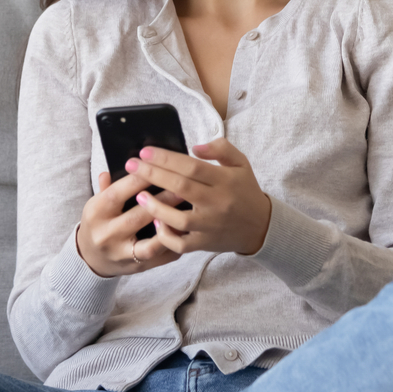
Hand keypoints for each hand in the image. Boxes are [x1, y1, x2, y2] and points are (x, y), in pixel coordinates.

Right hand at [76, 169, 183, 277]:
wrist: (90, 258)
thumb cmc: (99, 223)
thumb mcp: (97, 202)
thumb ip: (110, 185)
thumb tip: (127, 165)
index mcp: (96, 213)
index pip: (117, 194)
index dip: (138, 180)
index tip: (157, 165)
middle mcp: (107, 235)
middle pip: (137, 217)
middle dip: (162, 201)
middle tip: (184, 187)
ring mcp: (122, 254)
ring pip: (150, 244)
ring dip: (170, 228)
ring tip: (188, 212)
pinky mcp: (137, 267)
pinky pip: (160, 258)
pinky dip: (174, 246)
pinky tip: (187, 233)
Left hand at [128, 137, 271, 256]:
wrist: (260, 226)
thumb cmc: (245, 190)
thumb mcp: (241, 163)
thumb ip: (221, 149)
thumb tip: (195, 147)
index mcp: (225, 180)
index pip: (192, 167)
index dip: (167, 159)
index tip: (145, 152)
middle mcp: (217, 203)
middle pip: (181, 187)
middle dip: (152, 175)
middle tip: (131, 165)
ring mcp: (210, 226)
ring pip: (179, 219)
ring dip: (155, 207)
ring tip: (138, 194)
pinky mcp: (205, 243)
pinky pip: (181, 244)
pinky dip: (166, 236)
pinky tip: (155, 222)